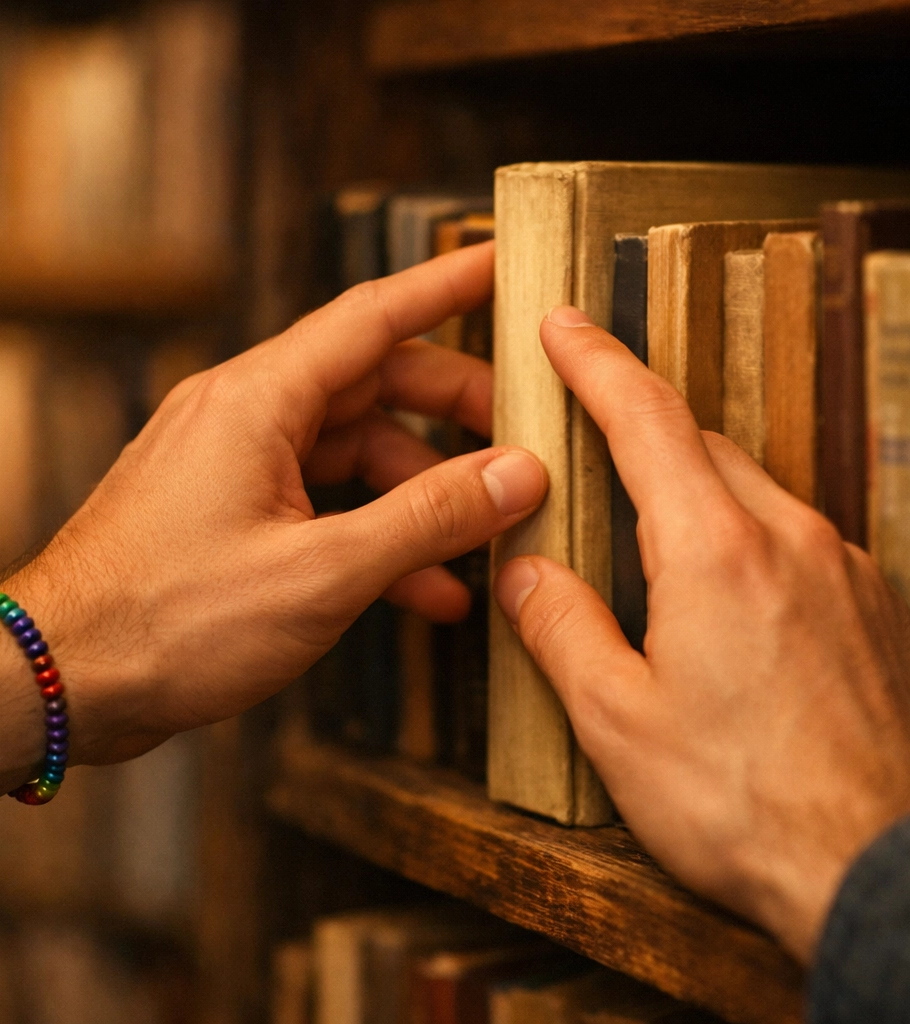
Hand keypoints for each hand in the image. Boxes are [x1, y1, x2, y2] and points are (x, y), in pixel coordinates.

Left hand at [12, 242, 545, 764]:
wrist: (60, 679)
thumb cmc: (170, 621)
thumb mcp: (320, 572)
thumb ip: (426, 518)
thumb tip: (515, 475)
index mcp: (258, 399)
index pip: (373, 316)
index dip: (446, 285)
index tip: (502, 261)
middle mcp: (243, 415)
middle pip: (372, 383)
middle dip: (454, 411)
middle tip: (522, 439)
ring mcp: (233, 463)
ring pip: (352, 448)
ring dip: (420, 490)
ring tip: (484, 535)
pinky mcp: (227, 512)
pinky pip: (321, 499)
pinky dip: (373, 531)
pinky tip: (424, 588)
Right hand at [494, 305, 909, 964]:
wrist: (882, 875)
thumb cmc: (744, 805)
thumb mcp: (616, 720)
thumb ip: (559, 627)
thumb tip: (523, 569)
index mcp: (715, 551)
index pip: (648, 419)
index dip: (597, 362)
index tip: (564, 325)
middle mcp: (789, 538)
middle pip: (700, 444)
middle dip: (638, 423)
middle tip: (584, 428)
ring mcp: (841, 570)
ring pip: (748, 489)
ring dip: (688, 484)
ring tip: (638, 529)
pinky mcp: (869, 606)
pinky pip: (789, 535)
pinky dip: (736, 533)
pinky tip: (714, 593)